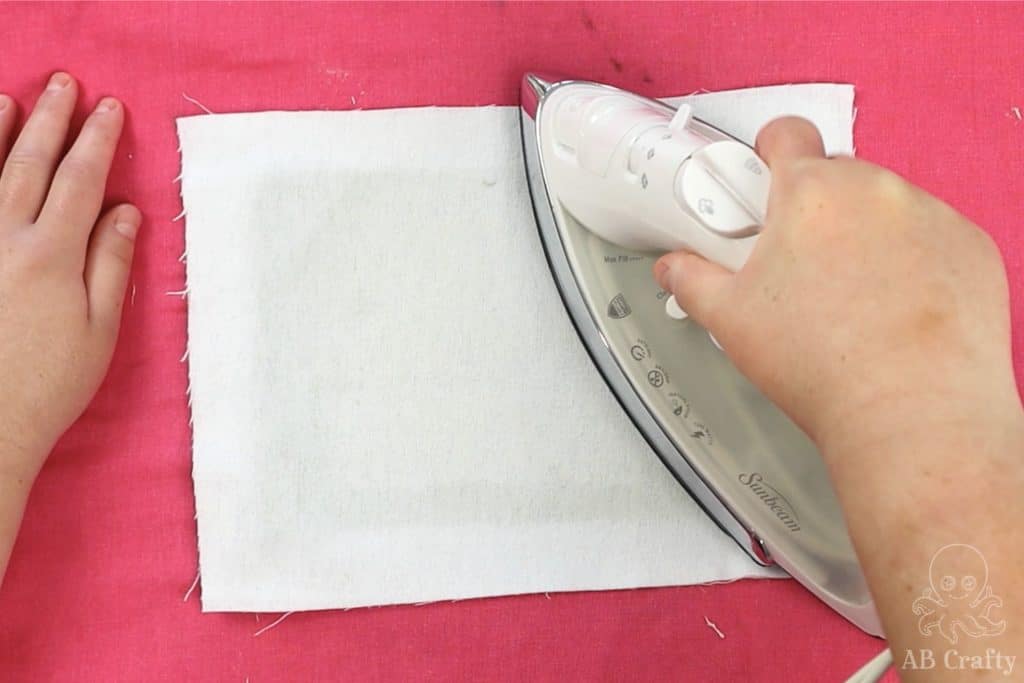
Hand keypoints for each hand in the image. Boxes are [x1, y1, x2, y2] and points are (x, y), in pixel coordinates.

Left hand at [0, 72, 139, 479]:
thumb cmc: (50, 382)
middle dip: (51, 120)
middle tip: (65, 84)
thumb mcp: (100, 329)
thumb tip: (126, 213)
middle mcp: (3, 240)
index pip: (79, 181)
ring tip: (9, 99)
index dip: (97, 140)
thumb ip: (111, 264)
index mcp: (52, 255)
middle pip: (29, 165)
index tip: (110, 108)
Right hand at [655, 117, 1023, 676]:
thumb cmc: (824, 363)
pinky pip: (933, 238)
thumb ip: (692, 279)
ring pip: (885, 208)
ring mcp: (931, 216)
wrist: (910, 412)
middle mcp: (876, 190)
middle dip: (814, 211)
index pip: (787, 134)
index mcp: (811, 193)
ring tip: (848, 300)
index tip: (763, 176)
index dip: (769, 151)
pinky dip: (914, 262)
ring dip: (864, 236)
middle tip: (796, 266)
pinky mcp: (970, 248)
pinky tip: (894, 311)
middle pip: (836, 177)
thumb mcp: (729, 319)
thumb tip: (676, 269)